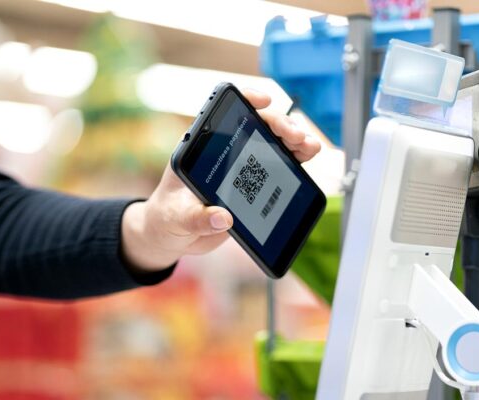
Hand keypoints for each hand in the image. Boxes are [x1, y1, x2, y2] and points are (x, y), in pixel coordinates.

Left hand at [121, 89, 321, 272]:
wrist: (174, 235)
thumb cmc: (167, 217)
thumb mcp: (177, 218)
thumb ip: (197, 218)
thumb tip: (223, 218)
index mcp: (201, 148)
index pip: (224, 114)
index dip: (245, 101)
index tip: (264, 100)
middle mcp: (224, 151)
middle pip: (256, 126)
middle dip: (280, 126)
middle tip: (297, 137)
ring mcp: (240, 166)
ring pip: (272, 144)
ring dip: (294, 141)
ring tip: (311, 147)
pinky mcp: (252, 185)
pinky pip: (277, 167)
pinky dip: (294, 160)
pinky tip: (306, 160)